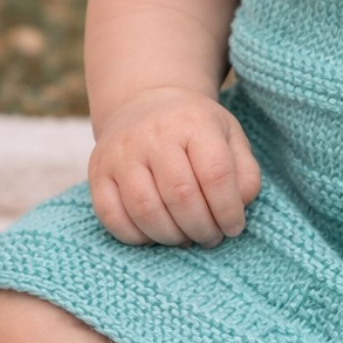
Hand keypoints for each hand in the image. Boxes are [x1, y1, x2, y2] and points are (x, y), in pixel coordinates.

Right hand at [87, 88, 260, 247]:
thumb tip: (240, 206)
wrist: (144, 103)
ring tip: (187, 239)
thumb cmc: (195, 129)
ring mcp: (121, 152)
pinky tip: (156, 235)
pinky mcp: (98, 171)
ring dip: (171, 237)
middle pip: (181, 196)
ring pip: (145, 209)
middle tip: (211, 238)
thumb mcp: (229, 137)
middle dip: (202, 228)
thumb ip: (244, 172)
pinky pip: (111, 216)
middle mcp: (154, 134)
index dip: (229, 210)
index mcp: (194, 122)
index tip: (235, 227)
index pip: (216, 174)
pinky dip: (137, 237)